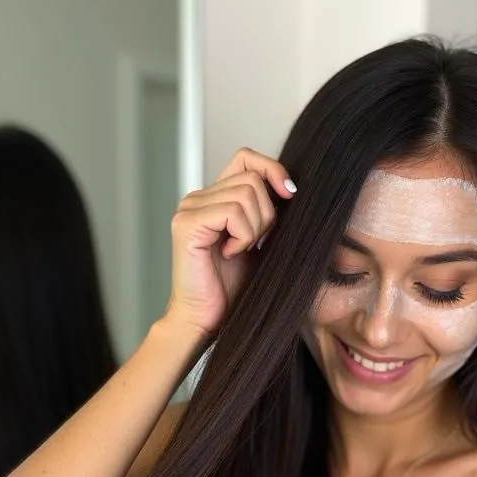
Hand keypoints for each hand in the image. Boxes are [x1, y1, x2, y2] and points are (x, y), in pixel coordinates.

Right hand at [165, 148, 296, 337]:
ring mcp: (188, 209)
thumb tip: (289, 187)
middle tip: (253, 244)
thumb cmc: (231, 289)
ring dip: (255, 228)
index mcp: (213, 198)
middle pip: (252, 177)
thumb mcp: (258, 242)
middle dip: (267, 213)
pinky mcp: (187, 224)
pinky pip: (233, 211)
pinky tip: (230, 253)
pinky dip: (242, 235)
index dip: (272, 169)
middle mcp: (197, 198)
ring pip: (246, 193)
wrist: (206, 319)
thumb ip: (266, 212)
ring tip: (239, 251)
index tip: (289, 195)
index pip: (246, 157)